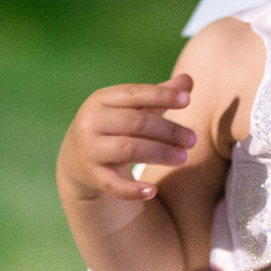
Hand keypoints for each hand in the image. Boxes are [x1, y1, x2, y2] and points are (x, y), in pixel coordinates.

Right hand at [57, 75, 196, 201]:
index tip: (188, 101)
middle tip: (192, 139)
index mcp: (101, 100)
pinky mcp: (92, 176)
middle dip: (168, 131)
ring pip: (129, 150)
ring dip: (160, 154)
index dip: (161, 95)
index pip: (134, 93)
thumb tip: (189, 80)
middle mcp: (91, 122)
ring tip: (184, 158)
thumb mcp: (132, 108)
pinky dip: (133, 189)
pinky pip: (113, 184)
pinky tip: (153, 191)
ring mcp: (90, 149)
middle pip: (136, 123)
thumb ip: (159, 95)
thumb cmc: (115, 126)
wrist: (77, 158)